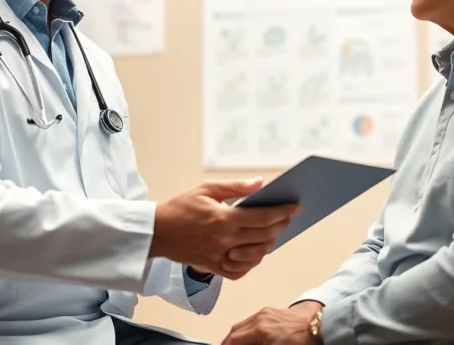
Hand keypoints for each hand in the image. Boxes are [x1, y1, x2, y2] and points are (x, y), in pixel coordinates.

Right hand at [150, 178, 299, 280]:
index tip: (295, 207)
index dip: (283, 212)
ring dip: (269, 244)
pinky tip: (254, 251)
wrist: (157, 231)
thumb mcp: (207, 189)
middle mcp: (224, 240)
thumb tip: (260, 183)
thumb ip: (236, 187)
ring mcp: (219, 256)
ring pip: (256, 255)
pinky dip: (251, 263)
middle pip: (264, 236)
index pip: (262, 217)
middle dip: (281, 225)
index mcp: (223, 219)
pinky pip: (240, 270)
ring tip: (273, 233)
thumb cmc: (181, 207)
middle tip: (288, 217)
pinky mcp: (213, 267)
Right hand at [222, 302, 322, 344]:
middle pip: (234, 331)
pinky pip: (250, 321)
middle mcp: (259, 318)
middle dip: (227, 343)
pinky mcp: (270, 311)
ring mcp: (264, 313)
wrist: (319, 326)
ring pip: (241, 325)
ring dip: (235, 337)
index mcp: (259, 330)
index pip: (233, 340)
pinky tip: (248, 339)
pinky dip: (244, 330)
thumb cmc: (302, 341)